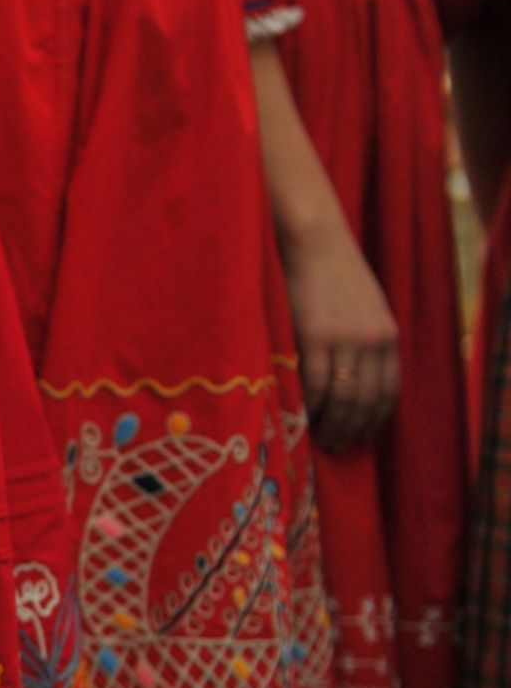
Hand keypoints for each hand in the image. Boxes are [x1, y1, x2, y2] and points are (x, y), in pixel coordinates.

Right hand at [282, 220, 398, 451]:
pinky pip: (314, 383)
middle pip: (366, 401)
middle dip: (352, 430)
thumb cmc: (333, 273)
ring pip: (342, 398)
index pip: (388, 392)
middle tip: (334, 446)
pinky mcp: (315, 337)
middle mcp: (373, 341)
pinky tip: (300, 416)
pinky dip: (309, 406)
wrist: (314, 241)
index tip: (358, 436)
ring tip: (317, 438)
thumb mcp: (364, 309)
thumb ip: (363, 342)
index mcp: (388, 335)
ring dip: (331, 424)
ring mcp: (345, 340)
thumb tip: (351, 381)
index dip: (373, 421)